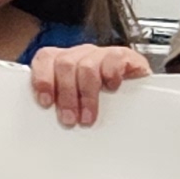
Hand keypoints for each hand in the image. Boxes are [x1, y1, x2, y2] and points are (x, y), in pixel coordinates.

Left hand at [29, 41, 153, 128]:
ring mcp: (101, 54)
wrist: (137, 95)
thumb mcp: (75, 104)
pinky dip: (111, 76)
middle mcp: (81, 54)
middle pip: (65, 64)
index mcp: (63, 61)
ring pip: (87, 67)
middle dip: (66, 95)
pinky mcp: (122, 56)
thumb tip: (46, 124)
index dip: (42, 79)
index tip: (46, 102)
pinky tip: (112, 89)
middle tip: (69, 119)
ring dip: (86, 95)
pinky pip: (113, 59)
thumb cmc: (102, 102)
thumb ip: (59, 104)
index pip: (45, 58)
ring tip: (88, 117)